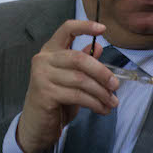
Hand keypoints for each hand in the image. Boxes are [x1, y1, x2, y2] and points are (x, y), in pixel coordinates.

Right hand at [16, 20, 119, 152]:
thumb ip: (82, 63)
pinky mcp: (45, 93)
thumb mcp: (71, 79)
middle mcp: (43, 59)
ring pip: (81, 80)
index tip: (103, 29)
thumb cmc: (55, 99)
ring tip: (112, 102)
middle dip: (102, 72)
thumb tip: (98, 47)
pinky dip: (94, 103)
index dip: (84, 26)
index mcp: (50, 50)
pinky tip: (102, 109)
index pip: (66, 29)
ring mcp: (42, 76)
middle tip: (115, 85)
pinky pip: (77, 95)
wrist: (36, 125)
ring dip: (101, 92)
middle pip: (79, 58)